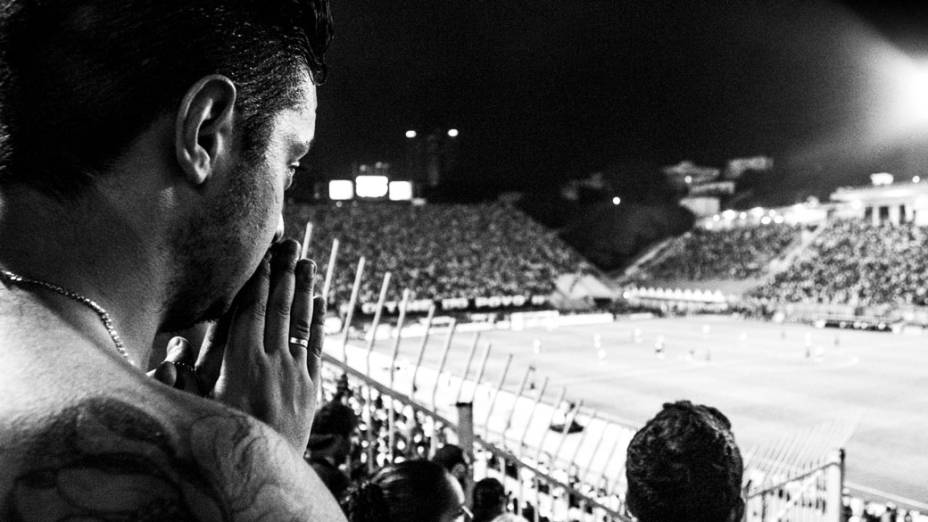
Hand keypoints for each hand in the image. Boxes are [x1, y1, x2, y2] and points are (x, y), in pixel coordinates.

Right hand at [150, 239, 325, 451]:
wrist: (261, 472)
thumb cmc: (219, 437)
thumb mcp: (196, 406)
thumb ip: (184, 376)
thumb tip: (173, 347)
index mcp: (242, 362)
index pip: (252, 309)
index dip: (259, 278)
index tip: (263, 253)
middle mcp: (272, 362)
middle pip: (280, 307)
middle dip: (285, 272)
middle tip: (291, 242)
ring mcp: (295, 373)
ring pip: (302, 322)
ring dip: (305, 289)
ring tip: (307, 261)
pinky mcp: (311, 387)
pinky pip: (317, 346)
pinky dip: (319, 321)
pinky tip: (319, 300)